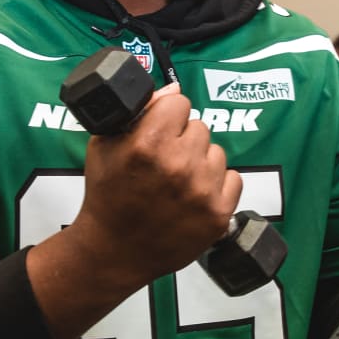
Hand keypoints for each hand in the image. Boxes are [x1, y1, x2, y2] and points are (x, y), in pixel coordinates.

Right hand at [28, 83, 241, 338]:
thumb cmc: (107, 194)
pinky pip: (233, 178)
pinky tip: (193, 196)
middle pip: (199, 126)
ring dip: (201, 162)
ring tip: (177, 182)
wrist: (114, 250)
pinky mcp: (219, 213)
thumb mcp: (106, 144)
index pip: (179, 102)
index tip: (159, 131)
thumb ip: (140, 111)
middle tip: (165, 162)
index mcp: (148, 143)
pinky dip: (217, 185)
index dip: (167, 116)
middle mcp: (179, 164)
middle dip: (183, 139)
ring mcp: (202, 191)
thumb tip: (175, 88)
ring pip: (216, 152)